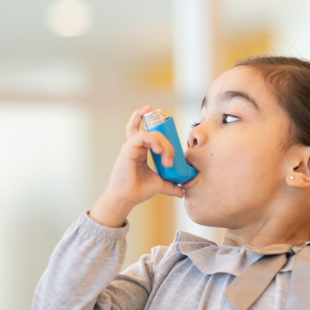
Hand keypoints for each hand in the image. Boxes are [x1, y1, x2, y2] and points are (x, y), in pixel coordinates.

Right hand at [90, 106, 184, 226]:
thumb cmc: (138, 190)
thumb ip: (171, 185)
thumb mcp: (159, 184)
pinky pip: (141, 136)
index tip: (154, 111)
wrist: (126, 198)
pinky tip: (158, 150)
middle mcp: (134, 146)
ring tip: (167, 159)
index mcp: (140, 150)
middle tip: (171, 161)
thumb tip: (182, 191)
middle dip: (167, 144)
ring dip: (163, 144)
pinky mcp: (128, 150)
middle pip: (154, 133)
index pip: (144, 129)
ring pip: (150, 134)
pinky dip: (153, 141)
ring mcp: (131, 147)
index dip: (144, 117)